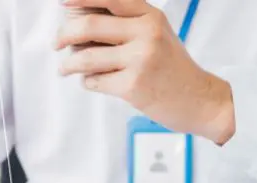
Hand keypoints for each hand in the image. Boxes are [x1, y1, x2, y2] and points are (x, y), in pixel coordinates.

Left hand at [56, 0, 235, 144]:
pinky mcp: (133, 86)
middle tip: (57, 43)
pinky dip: (87, 82)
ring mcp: (140, 60)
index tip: (63, 2)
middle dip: (64, 35)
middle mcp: (146, 33)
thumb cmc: (173, 68)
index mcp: (150, 16)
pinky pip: (94, 81)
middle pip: (88, 26)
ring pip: (86, 57)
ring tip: (66, 69)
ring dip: (69, 64)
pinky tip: (92, 82)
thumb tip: (81, 21)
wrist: (199, 99)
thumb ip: (127, 23)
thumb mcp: (157, 34)